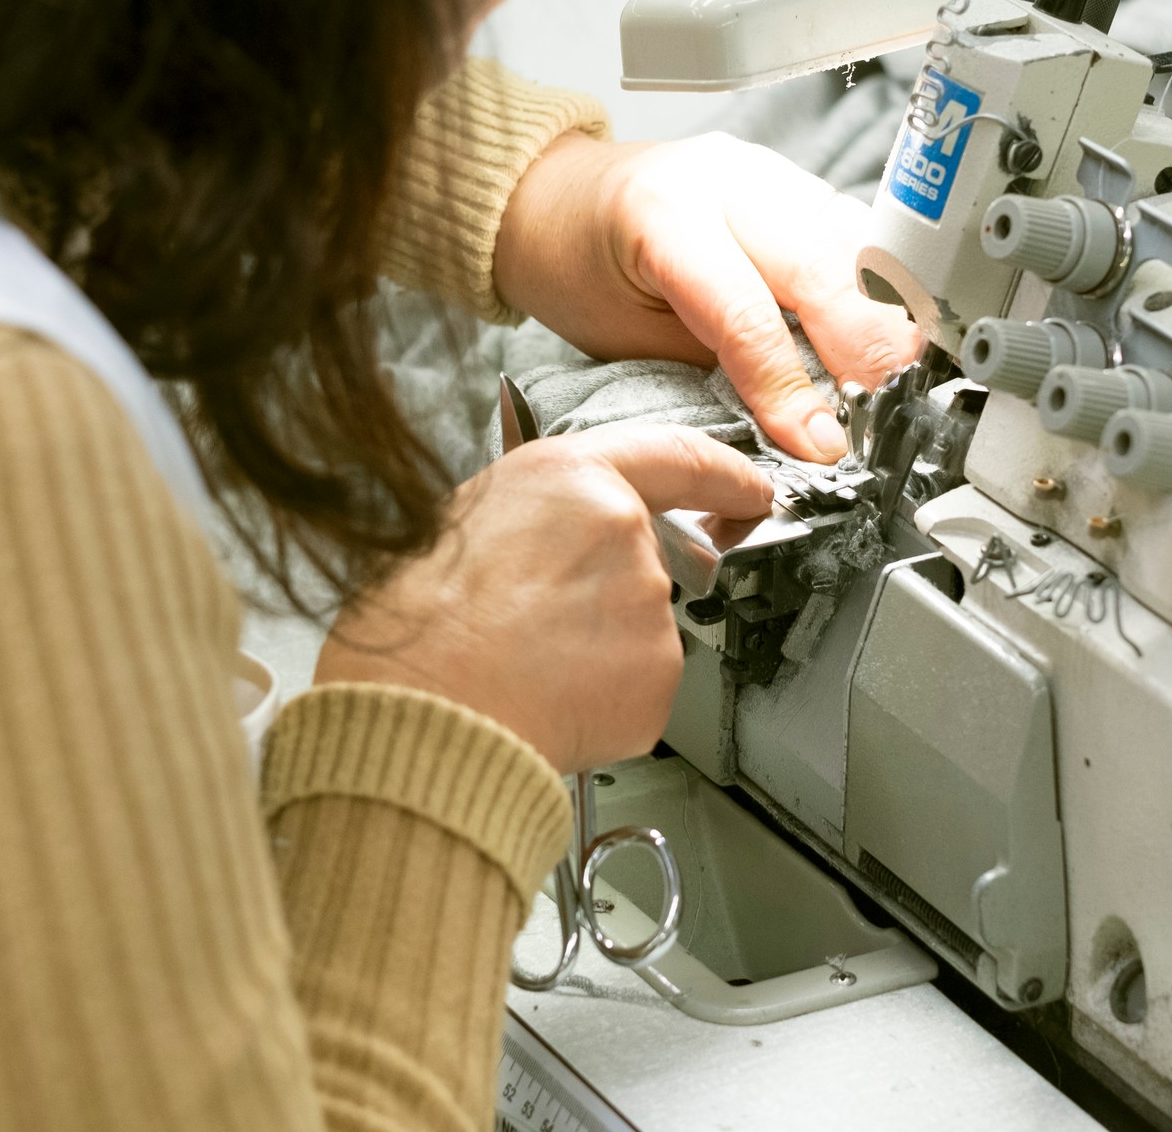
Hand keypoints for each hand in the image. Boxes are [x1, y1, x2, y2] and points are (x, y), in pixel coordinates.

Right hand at [315, 423, 771, 772]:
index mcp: (572, 478)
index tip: (752, 490)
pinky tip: (552, 696)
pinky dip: (608, 696)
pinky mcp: (659, 675)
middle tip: (539, 621)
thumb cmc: (420, 626)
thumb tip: (561, 534)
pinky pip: (643, 682)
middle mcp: (624, 532)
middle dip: (611, 591)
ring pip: (643, 624)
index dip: (726, 475)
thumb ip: (545, 512)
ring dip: (604, 646)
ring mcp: (649, 605)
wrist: (422, 713)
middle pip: (650, 556)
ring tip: (528, 663)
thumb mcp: (467, 520)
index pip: (679, 458)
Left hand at [494, 131, 919, 462]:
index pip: (748, 314)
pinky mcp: (793, 179)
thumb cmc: (578, 268)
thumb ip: (715, 372)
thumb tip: (799, 426)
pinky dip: (874, 289)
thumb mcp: (628, 338)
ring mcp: (767, 170)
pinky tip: (880, 335)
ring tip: (890, 384)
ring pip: (854, 246)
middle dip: (865, 350)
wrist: (556, 199)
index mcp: (664, 216)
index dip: (791, 388)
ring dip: (883, 319)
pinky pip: (853, 236)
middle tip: (881, 416)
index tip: (822, 446)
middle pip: (822, 268)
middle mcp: (726, 179)